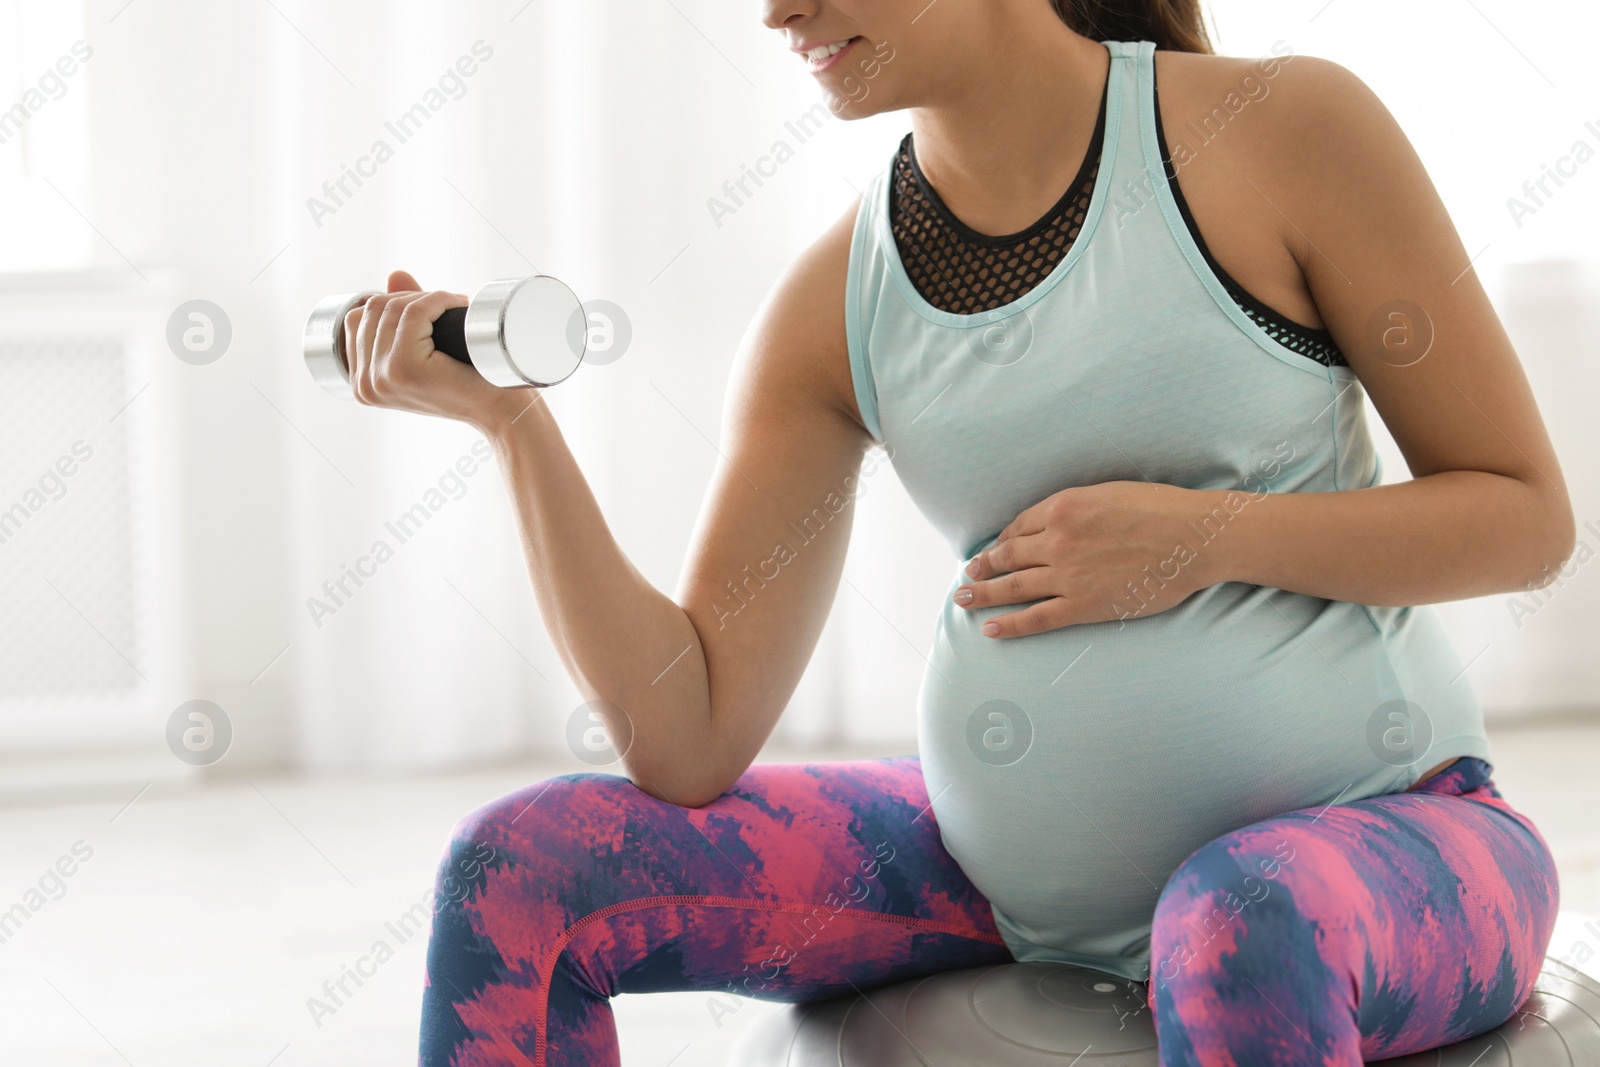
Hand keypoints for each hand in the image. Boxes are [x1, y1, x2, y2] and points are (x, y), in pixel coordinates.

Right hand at [342, 270, 535, 433]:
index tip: (426, 309)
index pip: (356, 319)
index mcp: (363, 383)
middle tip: (445, 305)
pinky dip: (437, 300)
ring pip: (394, 308)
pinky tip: (457, 306)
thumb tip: (395, 275)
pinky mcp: (403, 367)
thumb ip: (404, 315)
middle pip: (373, 309)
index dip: (392, 302)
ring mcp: (380, 377)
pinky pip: (413, 312)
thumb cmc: (469, 381)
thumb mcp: (426, 349)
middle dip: (411, 298)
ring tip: (453, 307)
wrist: (501, 409)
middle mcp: (364, 384)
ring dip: (427, 298)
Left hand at [954, 481, 1228, 637]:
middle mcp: (1058, 540)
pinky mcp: (1084, 604)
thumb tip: (1053, 519)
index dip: (1002, 541)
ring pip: (1014, 586)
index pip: (1019, 527)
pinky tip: (990, 629)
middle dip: (983, 568)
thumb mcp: (1107, 493)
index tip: (993, 551)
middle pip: (1008, 556)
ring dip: (984, 594)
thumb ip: (1075, 507)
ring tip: (964, 600)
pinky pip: (1037, 617)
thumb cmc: (1159, 509)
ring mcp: (1068, 574)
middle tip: (967, 576)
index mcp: (1062, 508)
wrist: (1194, 537)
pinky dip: (1011, 624)